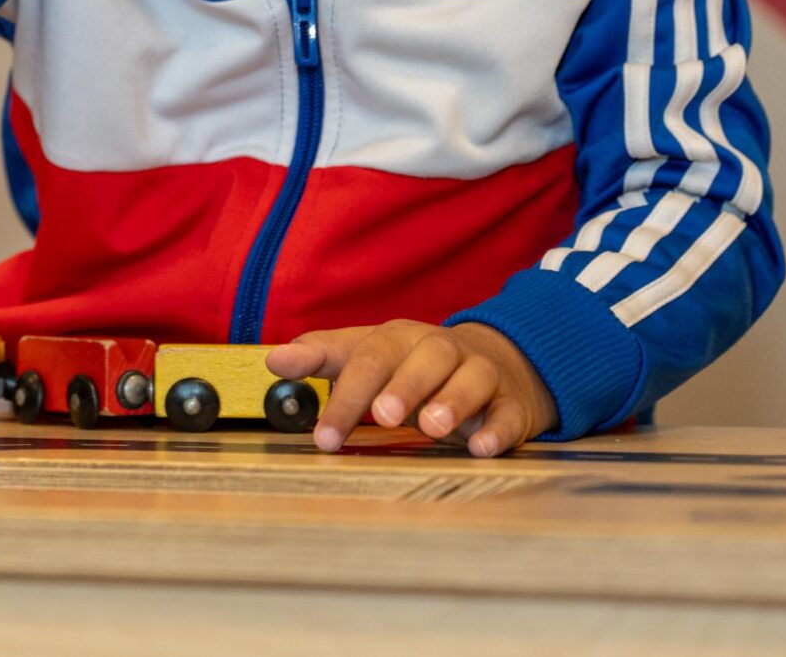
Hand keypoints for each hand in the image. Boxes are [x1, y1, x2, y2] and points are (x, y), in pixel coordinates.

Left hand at [264, 320, 556, 457]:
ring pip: (472, 379)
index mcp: (399, 339)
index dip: (344, 396)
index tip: (323, 437)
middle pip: (424, 359)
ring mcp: (482, 375)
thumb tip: (272, 360)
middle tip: (383, 416)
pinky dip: (498, 429)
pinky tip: (481, 447)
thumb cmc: (413, 365)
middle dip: (403, 386)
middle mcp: (441, 350)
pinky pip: (509, 414)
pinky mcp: (513, 404)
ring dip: (452, 401)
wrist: (495, 362)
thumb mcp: (365, 354)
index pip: (368, 359)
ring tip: (432, 427)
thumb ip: (320, 356)